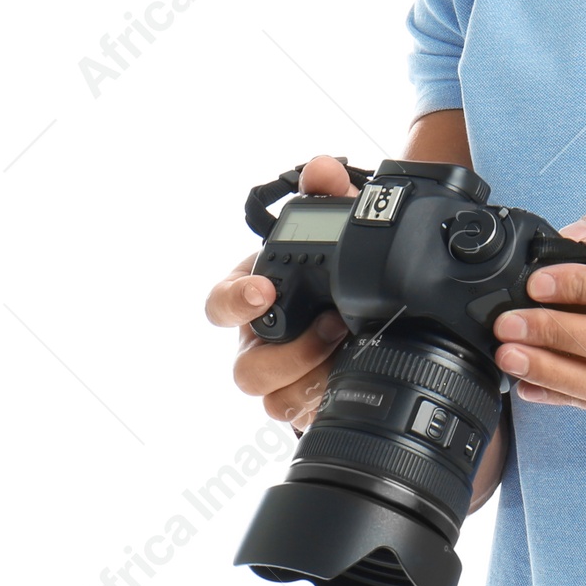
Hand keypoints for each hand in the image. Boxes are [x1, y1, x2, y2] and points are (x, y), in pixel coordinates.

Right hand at [204, 154, 354, 428]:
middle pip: (246, 369)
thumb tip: (323, 169)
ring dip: (312, 378)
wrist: (366, 298)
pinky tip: (356, 377)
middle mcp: (259, 340)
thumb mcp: (334, 224)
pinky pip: (303, 415)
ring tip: (350, 350)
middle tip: (333, 325)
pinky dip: (327, 399)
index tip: (263, 290)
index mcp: (253, 295)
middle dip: (289, 353)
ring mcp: (281, 375)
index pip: (220, 304)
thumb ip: (327, 193)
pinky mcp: (306, 399)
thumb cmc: (329, 264)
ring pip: (274, 399)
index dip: (234, 300)